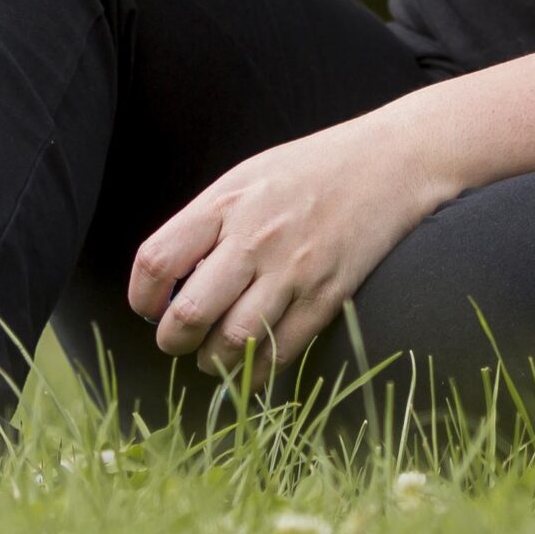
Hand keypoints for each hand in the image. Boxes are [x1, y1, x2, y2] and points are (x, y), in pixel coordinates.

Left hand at [127, 113, 445, 382]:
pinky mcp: (327, 296)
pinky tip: (252, 364)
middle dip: (173, 341)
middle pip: (188, 315)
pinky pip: (278, 354)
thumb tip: (170, 285)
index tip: (150, 308)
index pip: (157, 262)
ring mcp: (294, 270)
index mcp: (227, 201)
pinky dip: (256, 372)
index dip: (142, 298)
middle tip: (181, 340)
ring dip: (213, 362)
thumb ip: (208, 223)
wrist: (393, 161)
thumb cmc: (313, 168)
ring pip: (231, 345)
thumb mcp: (249, 176)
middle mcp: (255, 237)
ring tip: (215, 355)